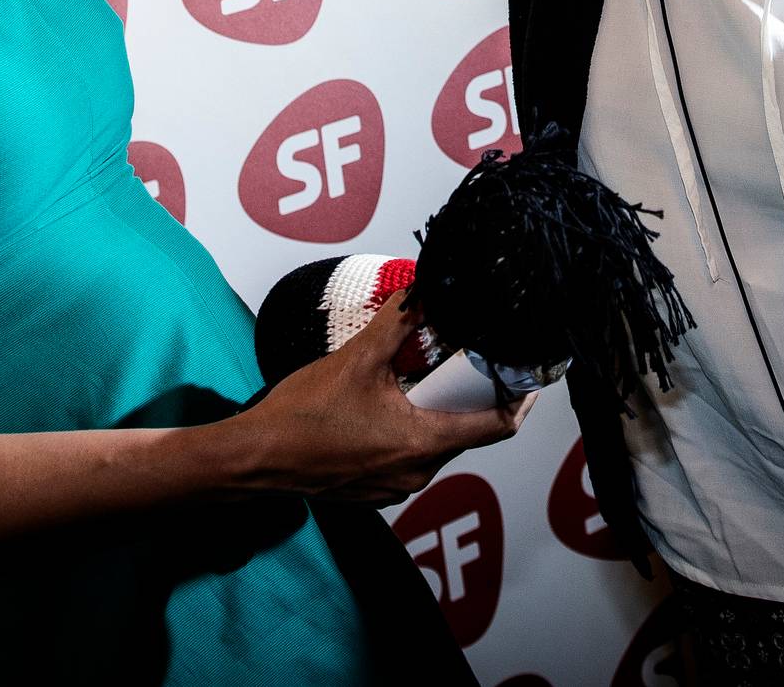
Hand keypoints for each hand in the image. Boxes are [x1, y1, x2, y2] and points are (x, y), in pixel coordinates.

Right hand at [232, 296, 521, 504]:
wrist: (254, 458)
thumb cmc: (302, 417)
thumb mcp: (356, 360)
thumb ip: (397, 324)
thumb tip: (423, 292)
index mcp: (422, 445)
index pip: (496, 428)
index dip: (519, 401)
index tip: (529, 378)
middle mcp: (415, 474)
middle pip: (465, 433)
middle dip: (470, 397)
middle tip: (467, 362)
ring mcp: (393, 487)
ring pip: (435, 445)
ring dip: (437, 413)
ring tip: (424, 377)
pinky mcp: (372, 489)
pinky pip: (409, 457)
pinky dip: (412, 430)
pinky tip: (391, 404)